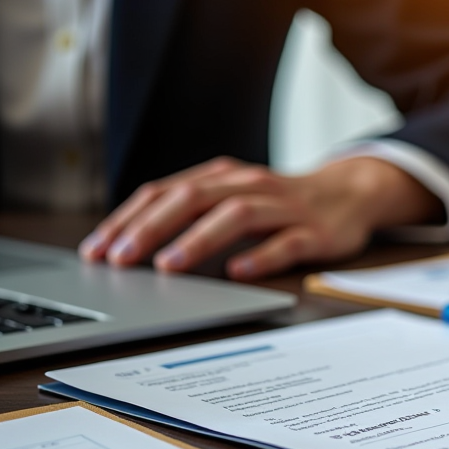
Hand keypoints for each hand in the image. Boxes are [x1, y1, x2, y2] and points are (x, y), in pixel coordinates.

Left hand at [79, 156, 441, 278]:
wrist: (351, 192)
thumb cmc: (282, 203)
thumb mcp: (234, 198)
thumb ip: (192, 214)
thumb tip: (132, 246)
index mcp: (222, 177)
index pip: (164, 192)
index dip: (128, 219)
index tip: (97, 249)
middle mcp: (249, 185)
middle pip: (193, 199)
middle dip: (150, 228)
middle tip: (119, 259)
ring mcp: (284, 207)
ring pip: (236, 217)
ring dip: (198, 240)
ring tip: (169, 265)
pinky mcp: (315, 232)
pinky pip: (286, 243)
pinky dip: (261, 256)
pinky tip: (239, 271)